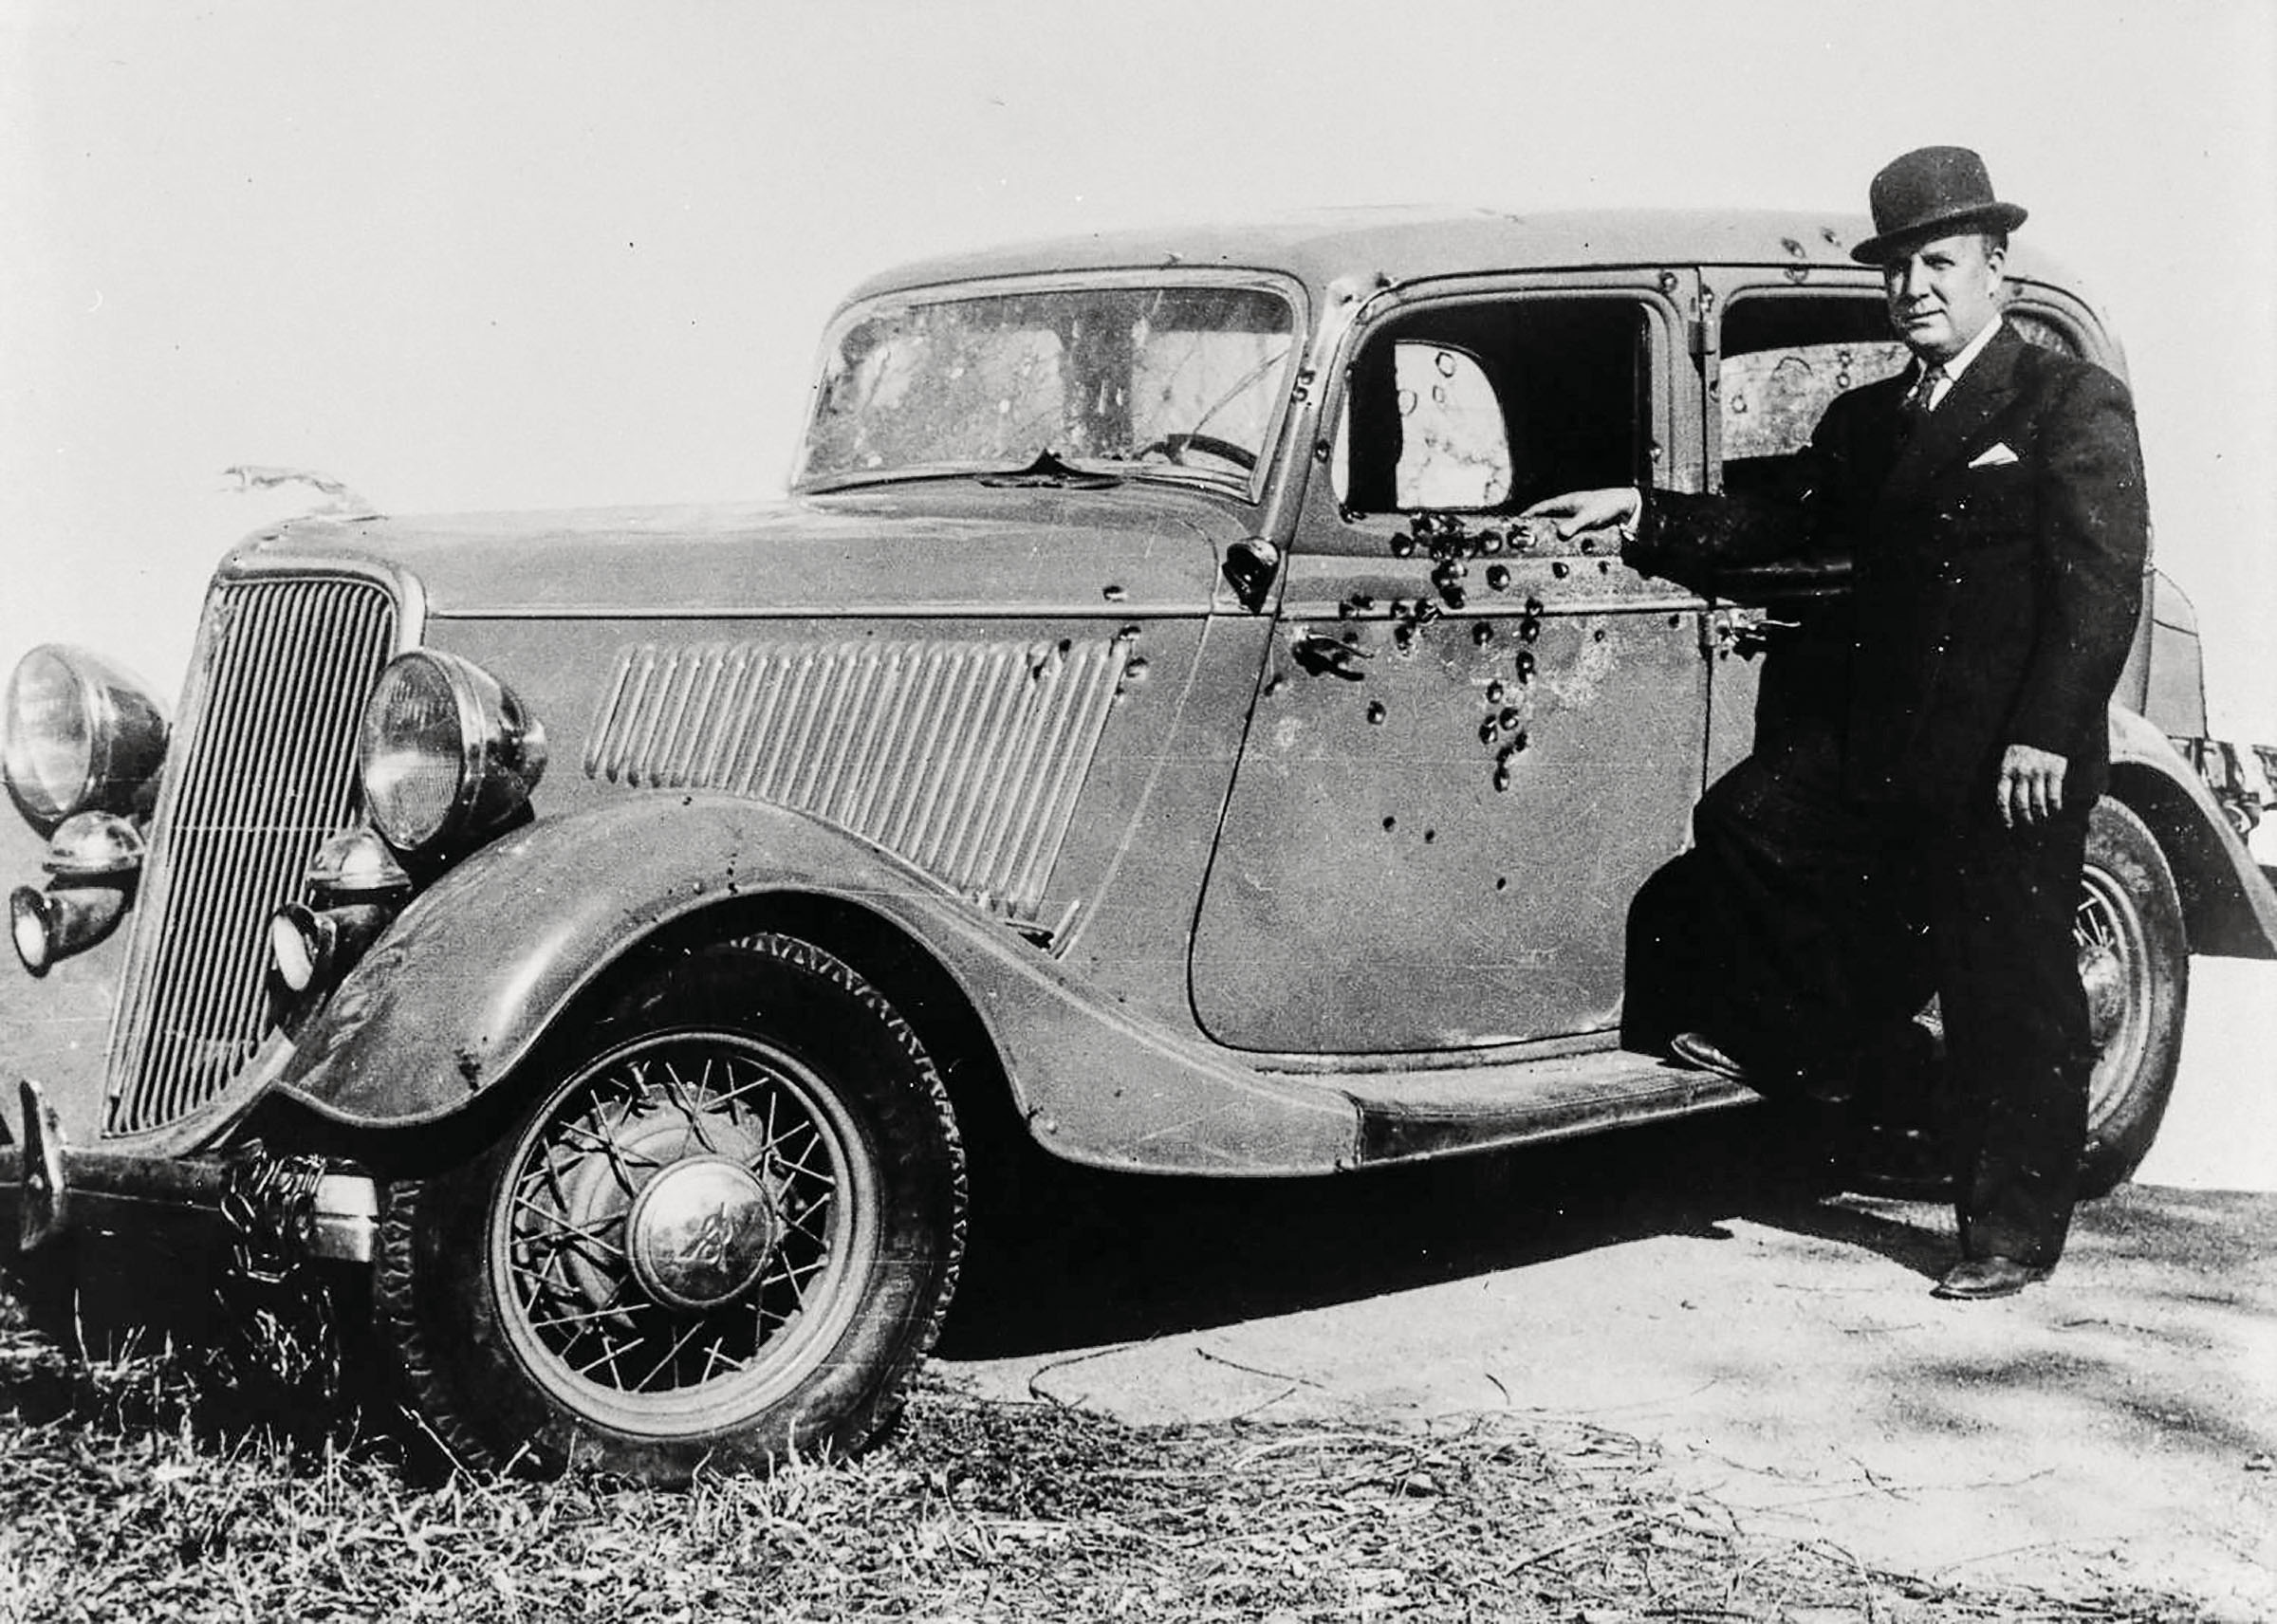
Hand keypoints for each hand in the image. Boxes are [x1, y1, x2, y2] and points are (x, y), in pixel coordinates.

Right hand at [1517, 488, 1641, 542]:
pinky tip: (1559, 547)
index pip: (1540, 507)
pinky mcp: (1581, 524)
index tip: (1517, 522)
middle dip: (1535, 526)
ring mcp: (1574, 516)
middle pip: (1545, 518)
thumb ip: (1574, 525)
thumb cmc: (1606, 504)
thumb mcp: (1588, 515)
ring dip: (1548, 534)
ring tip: (1538, 546)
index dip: (1528, 514)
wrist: (1624, 505)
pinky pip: (1566, 532)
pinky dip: (1560, 538)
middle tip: (1524, 538)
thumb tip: (1560, 534)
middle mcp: (1567, 509)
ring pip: (1555, 526)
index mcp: (1565, 502)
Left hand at [1997, 744, 2067, 827]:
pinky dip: (2055, 806)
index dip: (2005, 815)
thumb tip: (2002, 804)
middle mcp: (2021, 773)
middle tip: (2029, 825)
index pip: (2002, 799)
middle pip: (2021, 804)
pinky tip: (2055, 809)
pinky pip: (2054, 795)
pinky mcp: (2055, 770)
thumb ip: (2004, 779)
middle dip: (2025, 819)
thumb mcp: (2007, 761)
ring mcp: (2039, 772)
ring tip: (2042, 818)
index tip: (2009, 826)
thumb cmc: (2021, 751)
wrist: (2042, 728)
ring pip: (2038, 802)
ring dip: (2041, 815)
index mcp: (2006, 771)